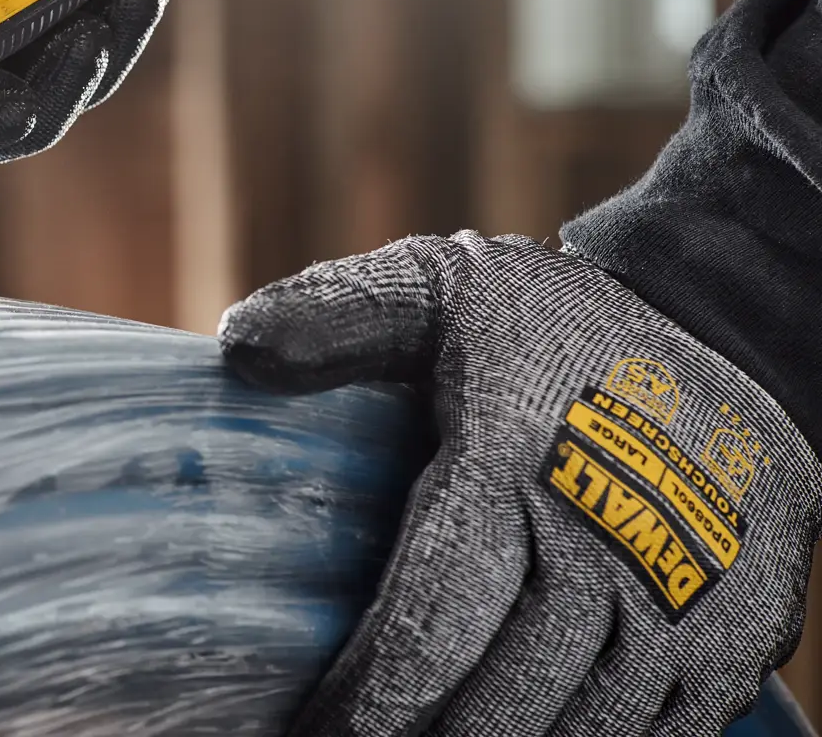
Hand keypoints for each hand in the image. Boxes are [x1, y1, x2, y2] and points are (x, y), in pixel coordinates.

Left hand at [219, 232, 821, 735]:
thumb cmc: (548, 321)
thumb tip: (237, 348)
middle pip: (505, 697)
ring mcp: (686, 596)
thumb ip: (338, 315)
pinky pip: (665, 731)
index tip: (311, 734)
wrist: (727, 327)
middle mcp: (606, 537)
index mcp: (514, 460)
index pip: (431, 619)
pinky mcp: (740, 634)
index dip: (367, 699)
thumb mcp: (438, 285)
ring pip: (588, 730)